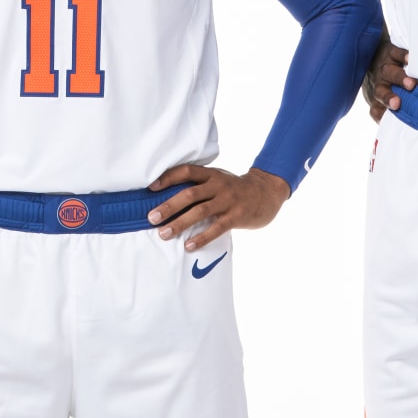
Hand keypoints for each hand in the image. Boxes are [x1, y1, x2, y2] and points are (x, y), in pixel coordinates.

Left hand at [146, 164, 289, 250]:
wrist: (267, 193)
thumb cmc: (235, 189)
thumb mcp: (219, 180)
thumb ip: (200, 185)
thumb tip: (168, 197)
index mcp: (212, 174)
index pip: (187, 171)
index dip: (168, 178)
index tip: (151, 188)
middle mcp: (219, 185)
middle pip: (190, 194)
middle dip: (169, 206)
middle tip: (151, 217)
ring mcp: (228, 201)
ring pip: (200, 212)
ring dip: (179, 223)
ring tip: (164, 233)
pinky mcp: (237, 216)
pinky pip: (216, 228)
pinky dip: (201, 237)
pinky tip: (188, 246)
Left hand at [363, 37, 415, 121]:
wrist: (371, 52)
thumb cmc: (386, 81)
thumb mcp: (385, 98)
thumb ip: (394, 114)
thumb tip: (411, 136)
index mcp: (376, 98)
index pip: (375, 110)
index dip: (380, 116)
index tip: (391, 125)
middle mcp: (379, 83)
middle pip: (381, 92)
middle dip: (389, 98)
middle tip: (398, 104)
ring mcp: (383, 67)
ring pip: (389, 73)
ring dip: (399, 78)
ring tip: (411, 83)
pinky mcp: (390, 51)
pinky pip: (395, 52)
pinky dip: (402, 55)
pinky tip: (410, 59)